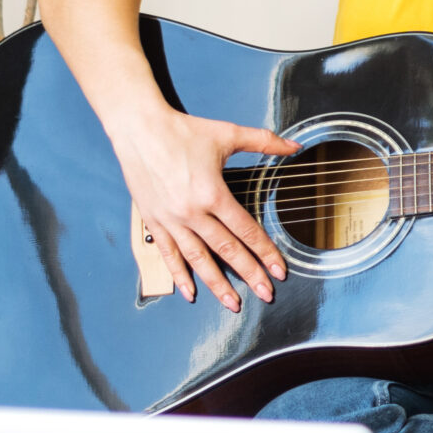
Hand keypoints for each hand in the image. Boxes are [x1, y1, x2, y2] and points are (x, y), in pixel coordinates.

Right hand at [109, 104, 299, 308]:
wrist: (138, 129)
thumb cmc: (182, 131)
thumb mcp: (228, 133)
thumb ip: (264, 142)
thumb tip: (294, 145)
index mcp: (213, 194)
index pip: (246, 231)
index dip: (265, 253)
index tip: (279, 270)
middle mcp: (191, 212)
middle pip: (226, 250)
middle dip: (249, 274)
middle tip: (266, 294)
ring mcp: (170, 220)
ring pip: (198, 259)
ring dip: (216, 284)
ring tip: (233, 303)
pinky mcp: (153, 221)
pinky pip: (168, 254)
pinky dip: (179, 275)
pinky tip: (190, 292)